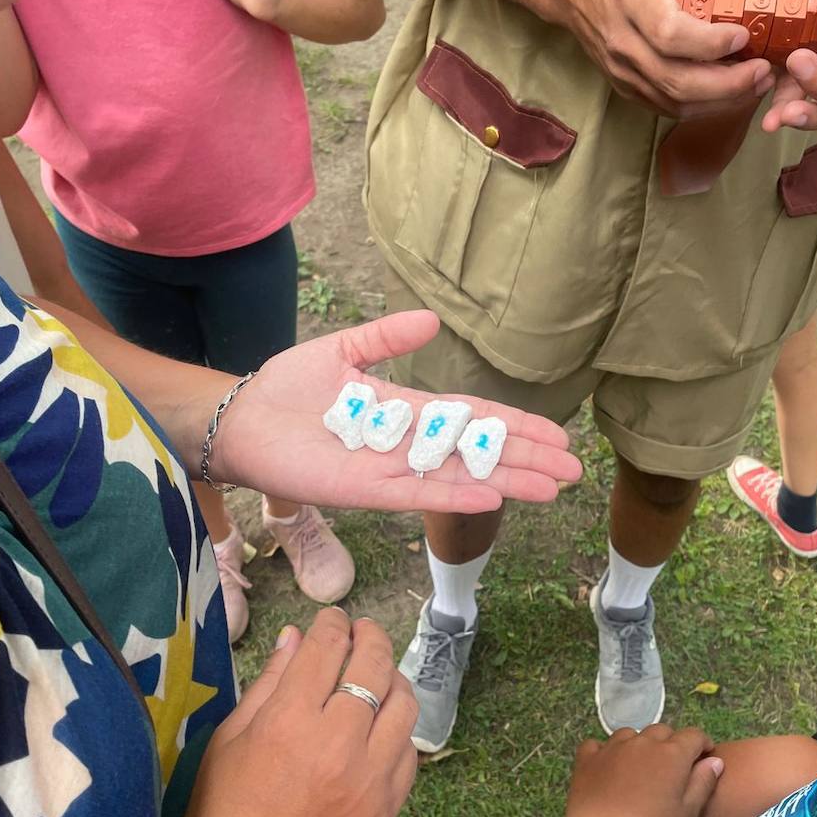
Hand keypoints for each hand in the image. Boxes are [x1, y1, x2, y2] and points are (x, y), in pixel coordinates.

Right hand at [159, 611, 418, 816]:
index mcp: (290, 722)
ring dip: (392, 680)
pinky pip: (409, 754)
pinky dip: (398, 731)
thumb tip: (296, 637)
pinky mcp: (387, 810)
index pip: (327, 647)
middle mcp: (339, 744)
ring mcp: (370, 779)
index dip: (332, 624)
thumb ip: (270, 683)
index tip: (331, 620)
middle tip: (362, 632)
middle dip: (370, 637)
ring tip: (376, 676)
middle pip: (374, 666)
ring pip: (404, 706)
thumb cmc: (219, 815)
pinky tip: (380, 728)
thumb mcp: (229, 740)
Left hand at [211, 310, 582, 513]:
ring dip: (507, 481)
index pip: (474, 419)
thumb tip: (433, 320)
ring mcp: (392, 470)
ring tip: (552, 488)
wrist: (242, 418)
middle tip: (574, 470)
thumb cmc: (287, 389)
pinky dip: (455, 494)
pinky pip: (419, 493)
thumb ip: (387, 338)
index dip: (515, 426)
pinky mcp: (366, 490)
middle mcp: (408, 445)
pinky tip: (493, 496)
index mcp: (407, 412)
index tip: (557, 435)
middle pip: (480, 452)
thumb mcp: (344, 351)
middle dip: (527, 459)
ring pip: (462, 476)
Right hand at [560, 0, 793, 118]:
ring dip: (719, 101)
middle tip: (764, 71)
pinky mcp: (623, 86)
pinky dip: (701, 106)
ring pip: (673, 102)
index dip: (711, 43)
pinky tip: (727, 93)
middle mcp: (621, 40)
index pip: (670, 33)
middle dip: (727, 84)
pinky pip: (665, 107)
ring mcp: (620, 69)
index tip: (745, 35)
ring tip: (755, 83)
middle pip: (676, 80)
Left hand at [560, 725, 723, 816]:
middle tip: (671, 768)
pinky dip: (605, 751)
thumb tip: (714, 760)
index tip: (703, 757)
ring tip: (639, 767)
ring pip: (630, 734)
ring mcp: (612, 748)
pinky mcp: (587, 759)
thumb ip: (703, 782)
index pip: (693, 735)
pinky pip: (597, 744)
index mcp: (672, 754)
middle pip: (662, 731)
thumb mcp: (688, 813)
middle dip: (671, 744)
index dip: (702, 744)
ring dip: (639, 745)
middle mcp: (642, 742)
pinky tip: (607, 766)